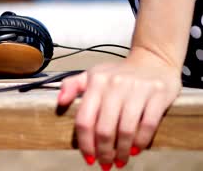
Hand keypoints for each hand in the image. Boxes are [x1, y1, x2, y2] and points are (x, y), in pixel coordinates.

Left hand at [57, 47, 181, 169]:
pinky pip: (148, 125)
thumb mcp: (92, 74)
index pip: (85, 119)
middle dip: (103, 152)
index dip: (85, 143)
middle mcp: (115, 84)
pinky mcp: (158, 94)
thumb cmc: (118, 73)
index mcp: (96, 81)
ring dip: (121, 151)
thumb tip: (60, 102)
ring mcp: (137, 89)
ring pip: (126, 130)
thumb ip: (72, 86)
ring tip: (119, 161)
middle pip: (104, 129)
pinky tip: (134, 150)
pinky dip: (140, 142)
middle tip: (105, 164)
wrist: (153, 59)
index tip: (88, 158)